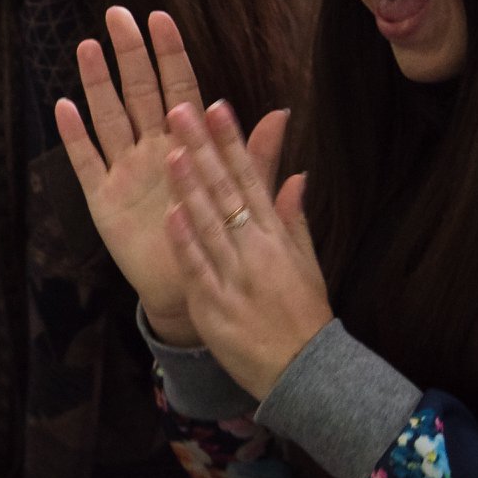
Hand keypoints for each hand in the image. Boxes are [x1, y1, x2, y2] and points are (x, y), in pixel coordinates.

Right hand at [54, 8, 284, 346]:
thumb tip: (281, 113)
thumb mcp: (241, 194)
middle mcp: (151, 148)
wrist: (191, 286)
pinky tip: (63, 107)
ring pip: (108, 117)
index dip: (169, 54)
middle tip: (117, 14)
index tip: (160, 18)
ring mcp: (124, 170)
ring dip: (96, 83)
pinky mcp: (103, 198)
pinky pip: (86, 161)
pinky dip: (74, 136)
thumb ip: (254, 154)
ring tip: (86, 47)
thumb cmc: (216, 235)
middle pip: (137, 92)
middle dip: (128, 53)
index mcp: (186, 142)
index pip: (178, 87)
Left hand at [163, 102, 333, 401]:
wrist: (304, 371)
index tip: (216, 106)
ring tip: (172, 151)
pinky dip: (186, 242)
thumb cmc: (302, 314)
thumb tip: (297, 175)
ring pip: (210, 225)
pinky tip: (171, 214)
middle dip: (203, 150)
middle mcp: (256, 249)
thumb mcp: (305, 261)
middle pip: (226, 191)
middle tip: (181, 110)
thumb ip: (292, 217)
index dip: (232, 142)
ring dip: (190, 187)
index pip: (251, 178)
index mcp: (276, 235)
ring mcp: (236, 276)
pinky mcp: (216, 304)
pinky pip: (199, 269)